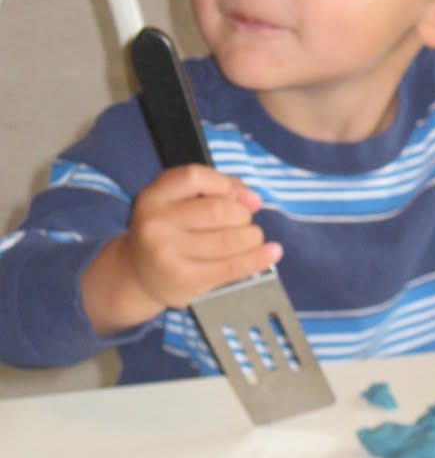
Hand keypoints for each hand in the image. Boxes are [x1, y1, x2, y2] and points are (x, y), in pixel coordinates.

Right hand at [82, 166, 282, 336]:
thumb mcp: (178, 202)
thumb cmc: (168, 231)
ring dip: (252, 237)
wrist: (138, 275)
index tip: (241, 196)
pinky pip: (231, 268)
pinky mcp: (184, 280)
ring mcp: (168, 254)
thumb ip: (215, 189)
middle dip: (242, 215)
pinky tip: (273, 252)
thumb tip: (252, 199)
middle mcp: (156, 223)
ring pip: (228, 240)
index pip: (194, 177)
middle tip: (244, 222)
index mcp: (153, 197)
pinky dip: (258, 259)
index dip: (225, 184)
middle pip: (217, 210)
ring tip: (252, 238)